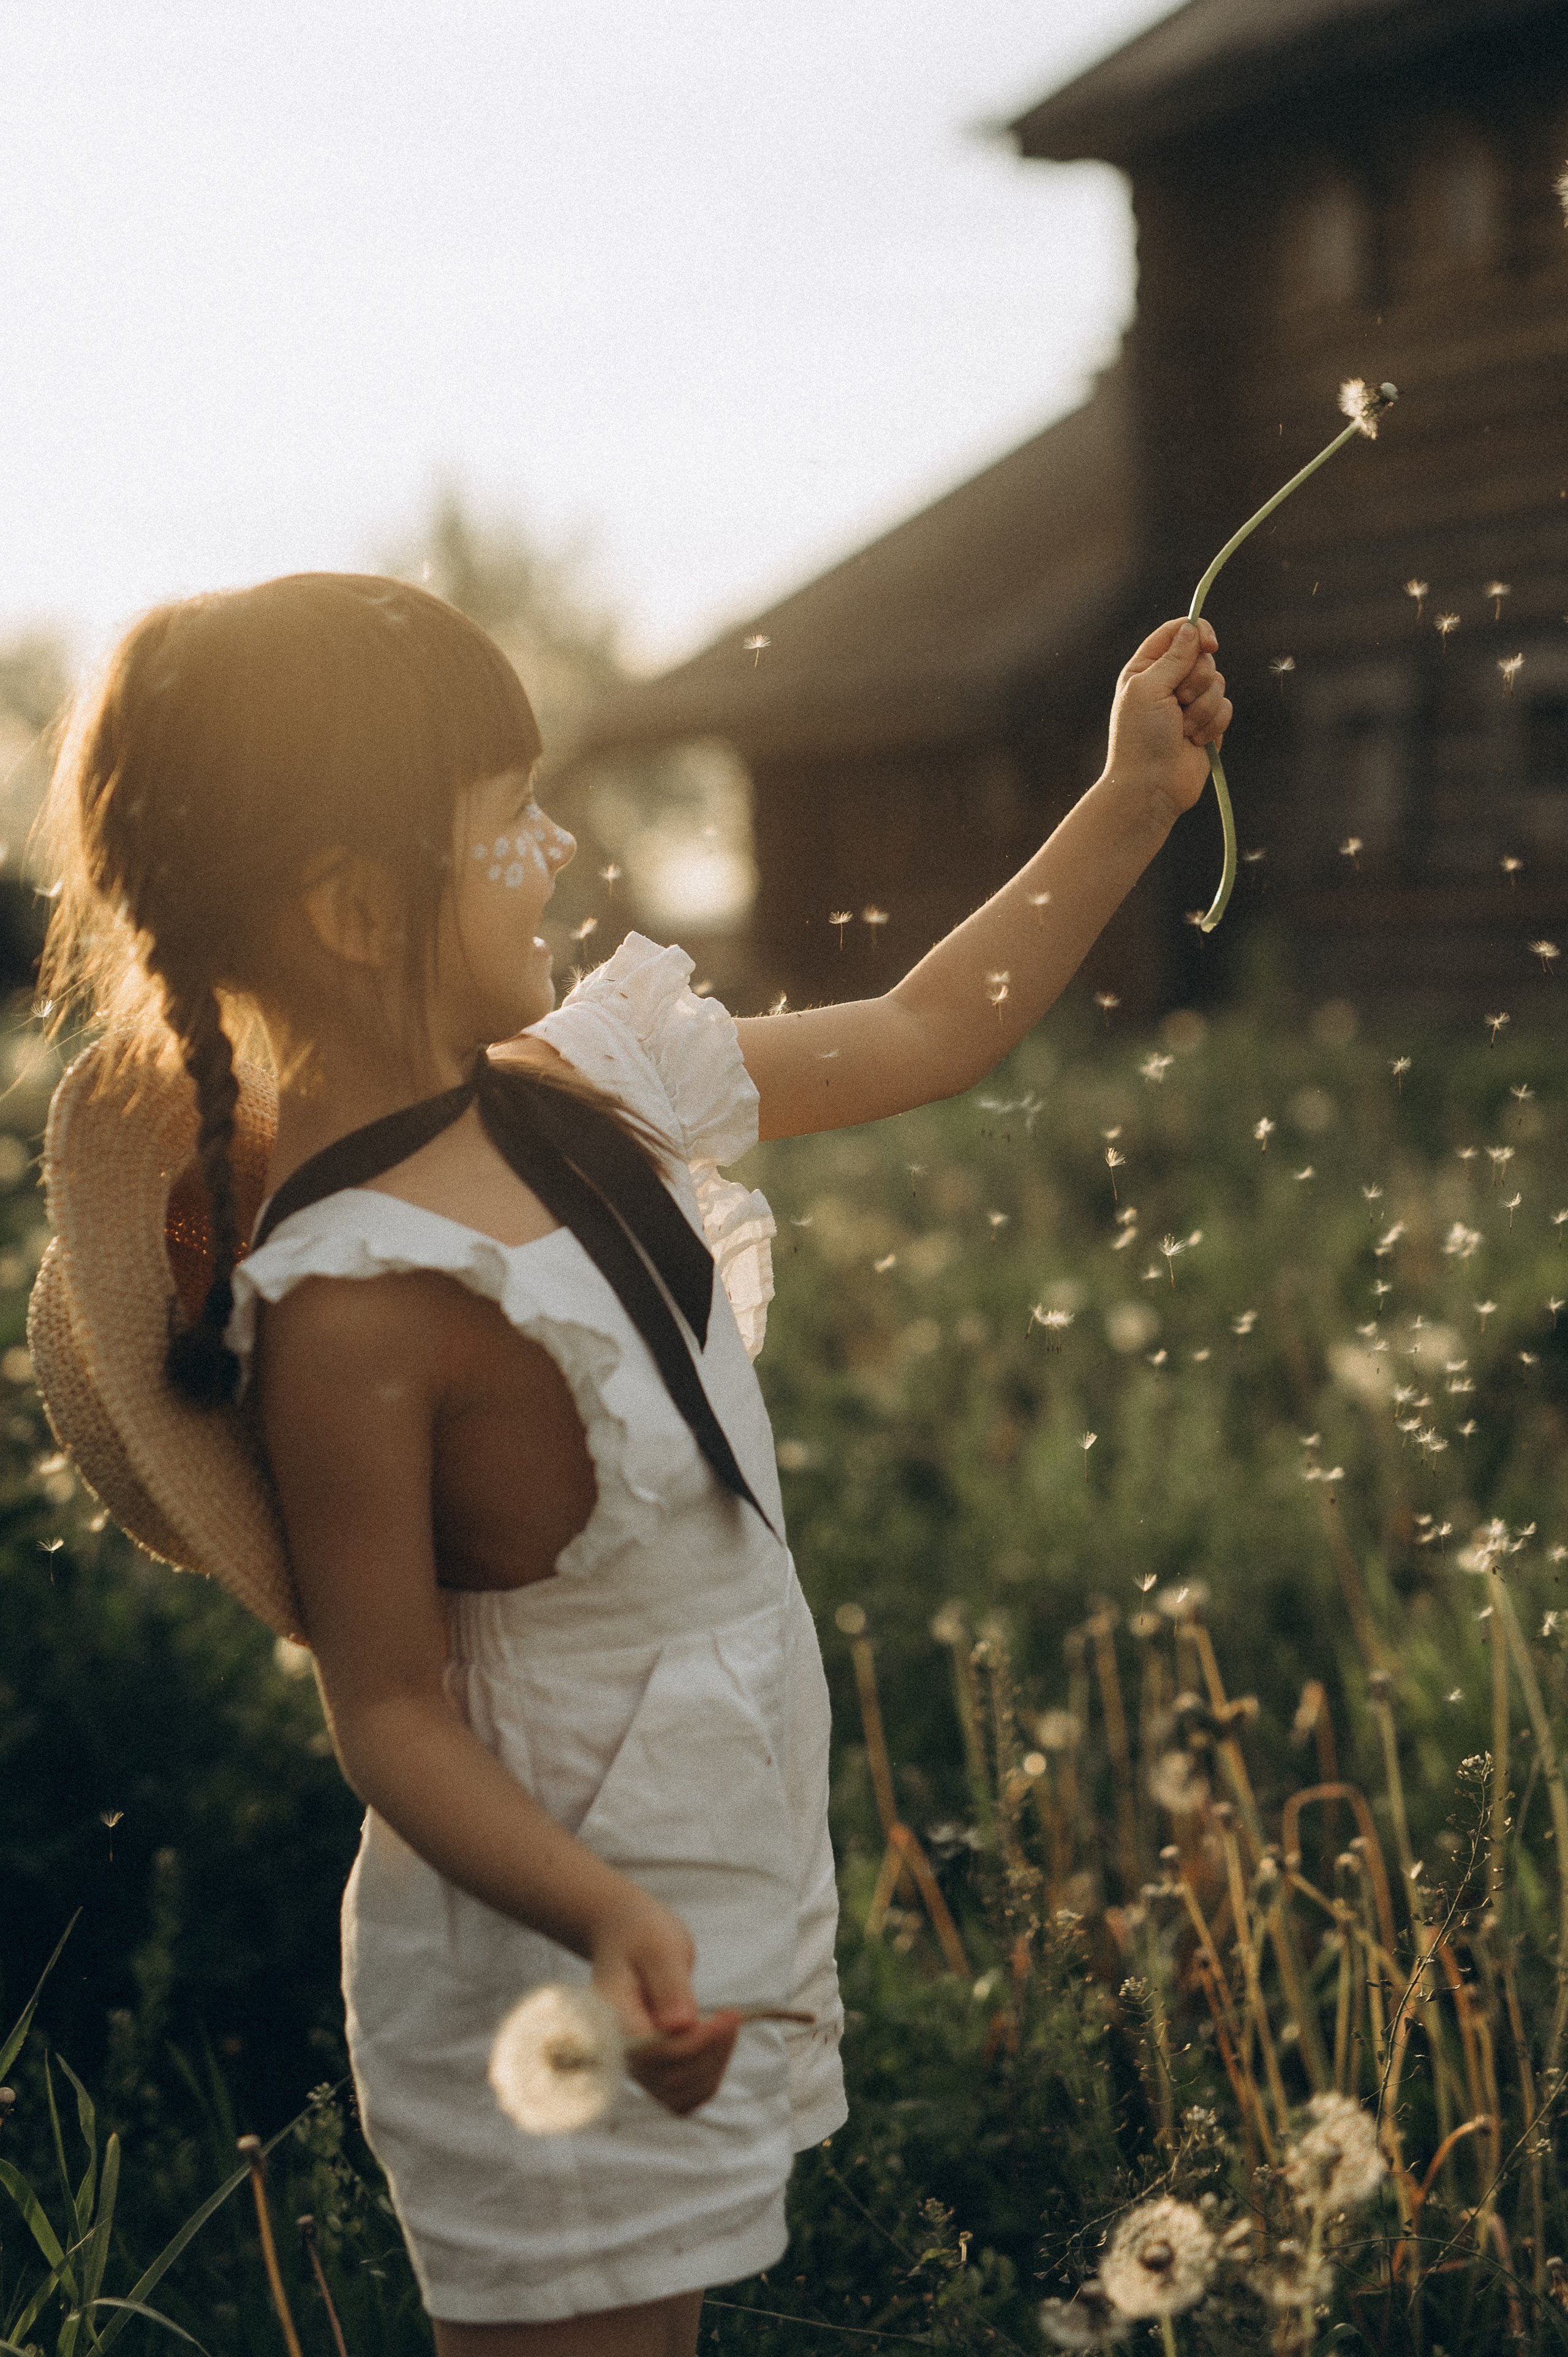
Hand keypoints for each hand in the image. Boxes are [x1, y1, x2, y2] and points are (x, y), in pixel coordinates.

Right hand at [589, 1887, 739, 2116]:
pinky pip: (681, 2096)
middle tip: (731, 2016)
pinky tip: (718, 2045)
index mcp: (614, 2020)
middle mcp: (620, 2051)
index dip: (698, 2044)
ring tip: (726, 2028)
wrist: (625, 1936)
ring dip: (713, 2068)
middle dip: (711, 2053)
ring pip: (679, 2096)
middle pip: (672, 2080)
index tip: (727, 2016)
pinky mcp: (652, 2067)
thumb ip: (670, 1985)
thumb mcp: (659, 1947)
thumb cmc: (642, 1934)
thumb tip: (681, 2026)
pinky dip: (706, 2079)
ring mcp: (636, 2063)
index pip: (657, 2055)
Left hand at [1104, 619, 1231, 820]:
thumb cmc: (1141, 737)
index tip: (1209, 644)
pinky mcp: (1207, 724)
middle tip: (1180, 701)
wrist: (1151, 786)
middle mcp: (1168, 682)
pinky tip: (1194, 741)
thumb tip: (1191, 628)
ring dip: (1203, 707)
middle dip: (1198, 679)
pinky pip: (1226, 707)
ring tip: (1183, 729)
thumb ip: (1173, 656)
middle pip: (1203, 656)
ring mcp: (1189, 704)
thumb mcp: (1149, 688)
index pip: (1177, 633)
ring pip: (1218, 682)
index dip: (1197, 632)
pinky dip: (1213, 724)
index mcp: (1146, 669)